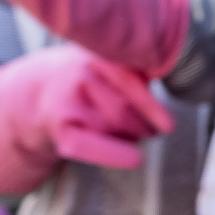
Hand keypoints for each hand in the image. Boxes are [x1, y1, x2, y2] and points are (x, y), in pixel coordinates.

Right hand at [44, 53, 171, 169]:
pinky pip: (87, 146)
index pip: (127, 82)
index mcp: (97, 55)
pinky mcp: (59, 127)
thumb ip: (139, 70)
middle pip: (122, 111)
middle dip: (143, 126)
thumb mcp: (114, 64)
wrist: (45, 91)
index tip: (169, 126)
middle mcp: (78, 74)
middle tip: (151, 130)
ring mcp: (66, 101)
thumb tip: (166, 78)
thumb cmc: (95, 80)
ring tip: (130, 134)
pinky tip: (134, 159)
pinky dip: (114, 155)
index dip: (151, 107)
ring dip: (131, 137)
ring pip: (112, 129)